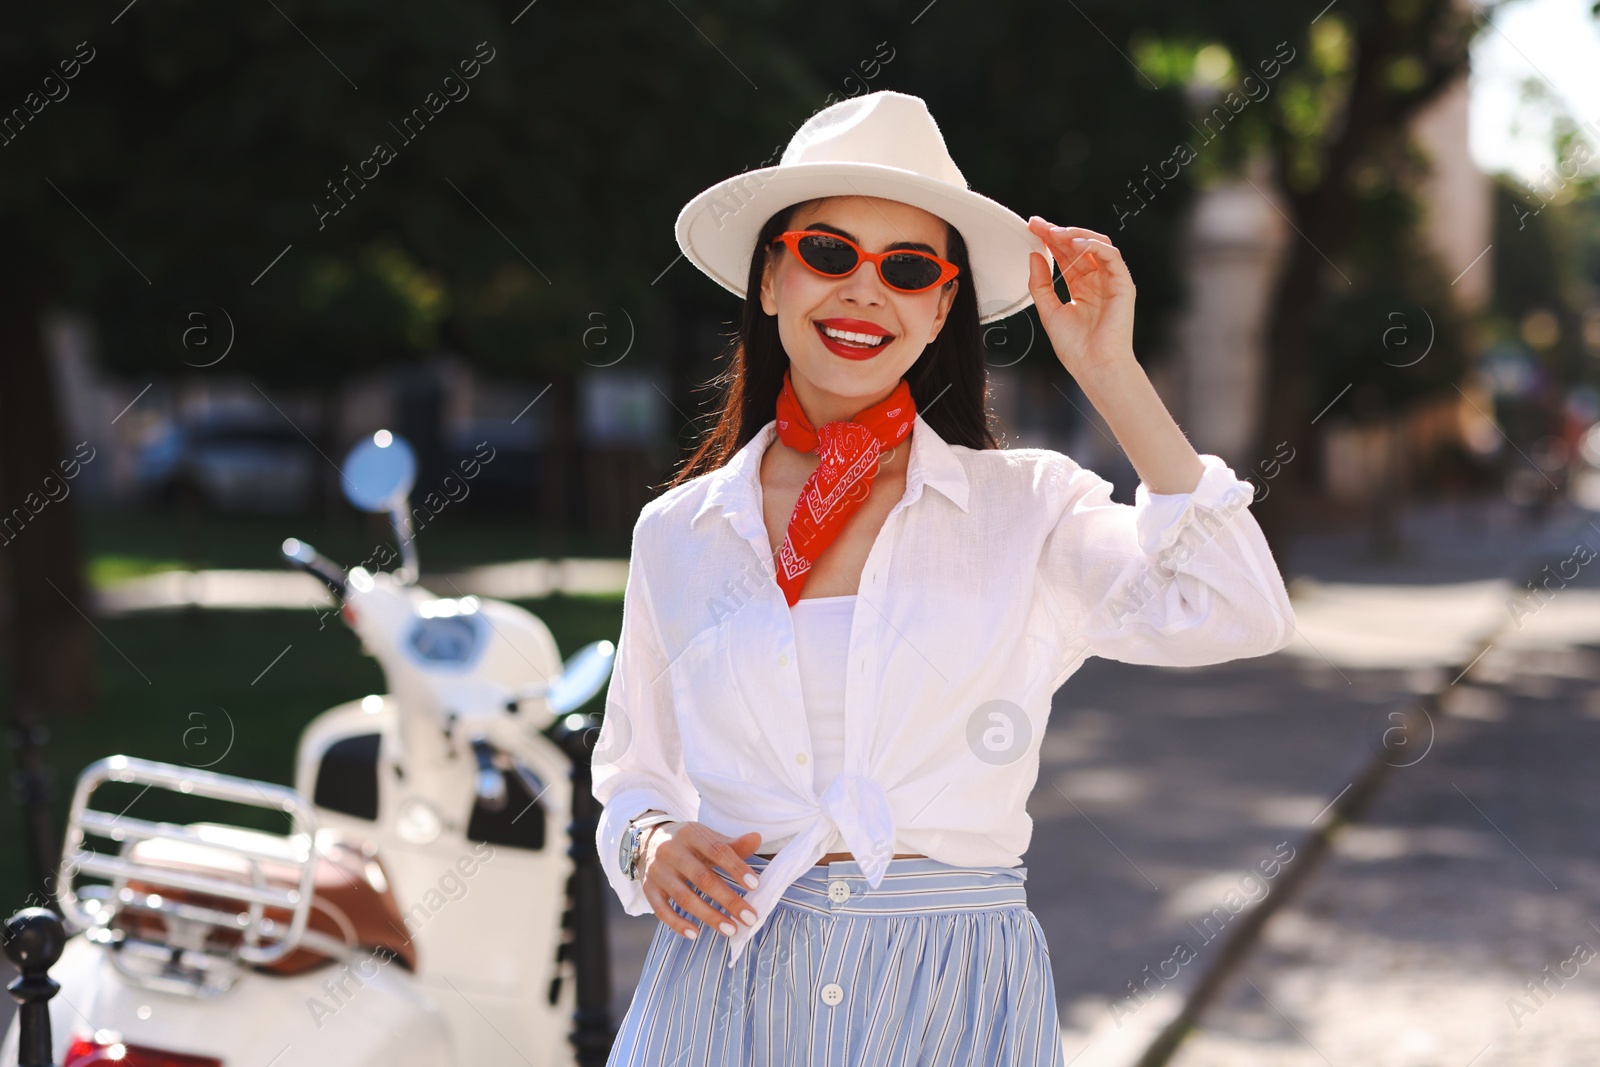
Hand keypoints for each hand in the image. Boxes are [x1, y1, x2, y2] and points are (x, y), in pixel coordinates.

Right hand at [639, 821, 763, 941]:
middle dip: (728, 899)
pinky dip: (677, 923)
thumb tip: (757, 839)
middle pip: (702, 878)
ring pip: (684, 897)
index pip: (717, 850)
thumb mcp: (708, 838)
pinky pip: (661, 909)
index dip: (736, 868)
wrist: (648, 842)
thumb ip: (732, 844)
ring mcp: (658, 870)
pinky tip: (695, 934)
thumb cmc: (688, 844)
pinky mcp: (648, 888)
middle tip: (749, 917)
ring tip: (730, 929)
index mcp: (690, 833)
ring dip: (708, 915)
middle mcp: (671, 851)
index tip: (755, 886)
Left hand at [1025, 216, 1137, 379]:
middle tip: (1038, 224)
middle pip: (1078, 247)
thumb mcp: (1049, 311)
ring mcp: (1111, 281)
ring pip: (1096, 245)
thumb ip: (1040, 284)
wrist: (1095, 367)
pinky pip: (1111, 256)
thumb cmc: (1075, 347)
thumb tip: (1034, 255)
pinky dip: (1093, 246)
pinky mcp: (1123, 284)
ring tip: (1054, 233)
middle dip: (1057, 232)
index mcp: (1081, 287)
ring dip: (1074, 235)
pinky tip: (1075, 244)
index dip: (1049, 240)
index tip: (1031, 227)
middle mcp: (1097, 280)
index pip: (1064, 256)